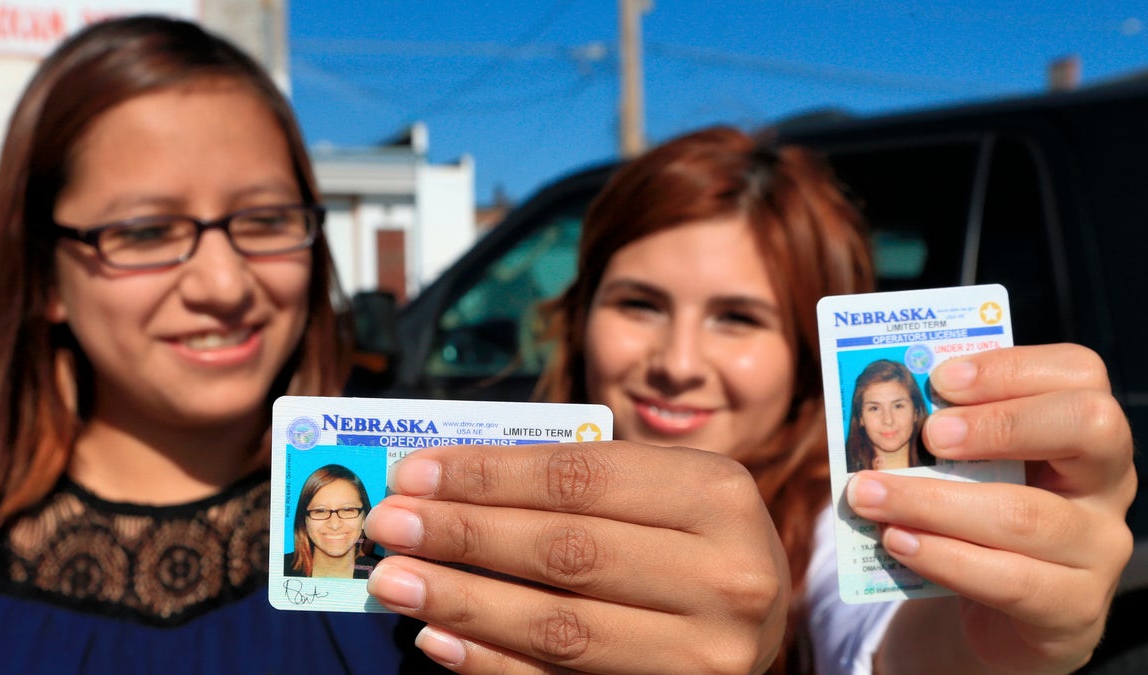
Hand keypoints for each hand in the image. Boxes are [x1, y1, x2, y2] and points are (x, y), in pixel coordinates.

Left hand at [364, 440, 789, 673]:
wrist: (758, 614)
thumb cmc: (690, 533)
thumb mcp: (660, 483)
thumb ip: (575, 481)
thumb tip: (443, 484)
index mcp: (718, 495)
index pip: (579, 478)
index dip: (487, 475)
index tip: (413, 472)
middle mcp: (725, 575)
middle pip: (566, 551)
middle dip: (463, 535)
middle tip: (390, 524)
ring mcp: (704, 653)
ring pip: (561, 627)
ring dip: (463, 602)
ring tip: (395, 582)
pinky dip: (493, 662)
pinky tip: (438, 638)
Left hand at [847, 344, 1135, 672]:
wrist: (1000, 611)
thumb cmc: (976, 515)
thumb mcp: (967, 466)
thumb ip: (942, 434)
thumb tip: (875, 408)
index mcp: (1083, 427)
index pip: (1078, 372)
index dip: (1010, 369)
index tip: (940, 380)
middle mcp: (1107, 480)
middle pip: (1087, 426)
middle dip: (999, 424)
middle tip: (929, 434)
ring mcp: (1100, 546)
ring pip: (1026, 515)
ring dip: (932, 502)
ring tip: (869, 496)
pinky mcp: (1075, 607)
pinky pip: (1011, 580)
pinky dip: (943, 558)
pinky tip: (896, 542)